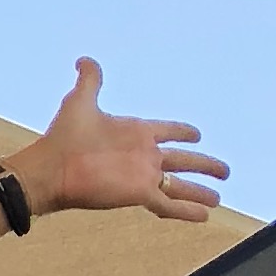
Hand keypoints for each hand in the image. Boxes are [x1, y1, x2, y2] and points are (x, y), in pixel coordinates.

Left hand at [10, 61, 226, 223]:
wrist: (51, 169)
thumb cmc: (63, 137)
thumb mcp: (80, 101)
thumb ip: (89, 80)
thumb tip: (84, 59)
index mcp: (136, 132)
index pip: (167, 131)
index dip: (182, 131)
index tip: (197, 134)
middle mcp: (144, 155)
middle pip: (182, 161)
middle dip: (204, 165)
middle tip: (224, 171)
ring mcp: (143, 176)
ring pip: (179, 185)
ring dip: (199, 191)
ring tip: (218, 198)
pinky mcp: (139, 194)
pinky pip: (169, 203)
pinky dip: (187, 210)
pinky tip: (204, 216)